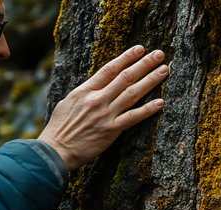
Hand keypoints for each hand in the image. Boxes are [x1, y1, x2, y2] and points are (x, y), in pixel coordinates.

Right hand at [38, 45, 167, 170]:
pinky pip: (133, 117)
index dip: (126, 57)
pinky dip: (147, 109)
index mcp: (85, 90)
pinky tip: (160, 102)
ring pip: (132, 93)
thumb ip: (85, 93)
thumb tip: (97, 86)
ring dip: (150, 80)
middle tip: (159, 54)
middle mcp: (97, 99)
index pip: (110, 69)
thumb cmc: (59, 128)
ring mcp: (105, 114)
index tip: (140, 49)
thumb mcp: (68, 103)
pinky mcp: (111, 130)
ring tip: (164, 70)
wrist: (55, 150)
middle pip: (125, 77)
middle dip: (144, 64)